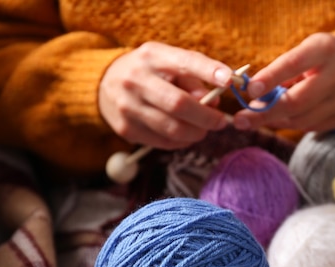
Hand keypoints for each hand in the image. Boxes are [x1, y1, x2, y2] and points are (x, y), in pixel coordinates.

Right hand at [99, 42, 232, 149]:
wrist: (105, 82)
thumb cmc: (150, 72)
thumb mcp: (169, 63)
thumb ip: (194, 79)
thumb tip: (213, 103)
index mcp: (152, 57)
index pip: (185, 62)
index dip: (209, 71)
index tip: (230, 81)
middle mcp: (136, 79)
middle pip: (179, 104)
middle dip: (206, 117)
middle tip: (220, 122)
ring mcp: (128, 105)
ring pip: (172, 128)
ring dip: (196, 133)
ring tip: (203, 130)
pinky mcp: (125, 128)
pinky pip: (162, 141)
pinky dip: (181, 141)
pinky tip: (185, 135)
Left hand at [232, 33, 334, 132]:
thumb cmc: (325, 58)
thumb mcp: (307, 51)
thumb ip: (283, 71)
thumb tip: (254, 97)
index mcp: (326, 49)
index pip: (294, 64)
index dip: (271, 78)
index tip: (250, 91)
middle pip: (297, 101)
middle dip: (265, 113)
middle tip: (240, 120)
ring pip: (303, 120)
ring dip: (276, 121)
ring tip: (259, 117)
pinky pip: (312, 127)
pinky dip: (293, 124)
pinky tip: (281, 119)